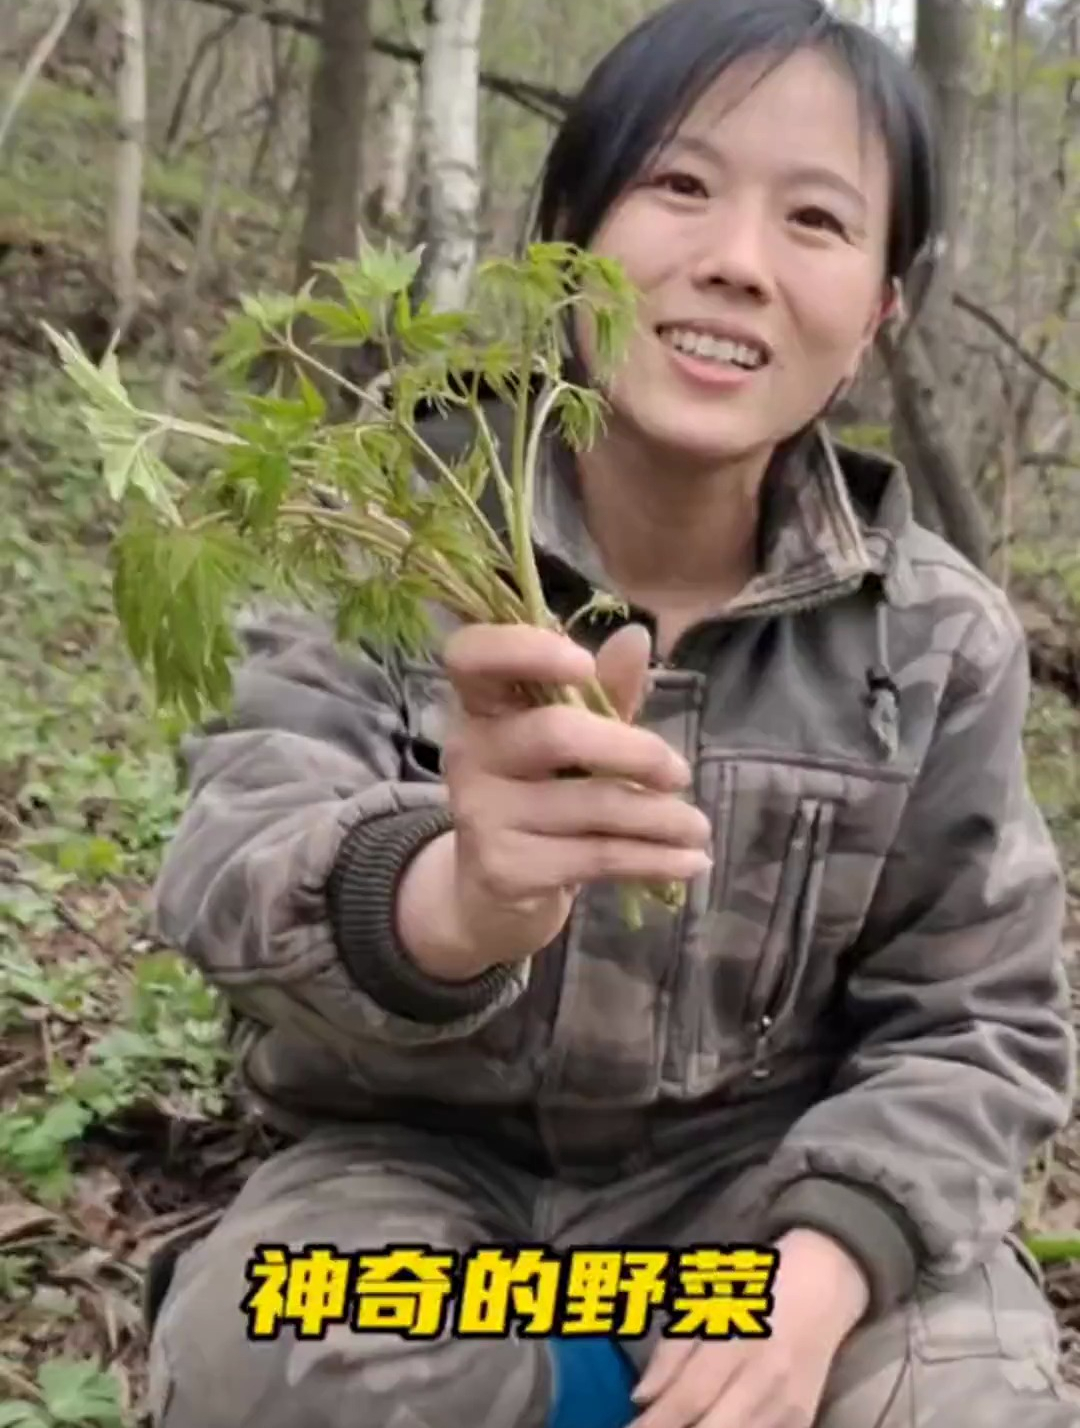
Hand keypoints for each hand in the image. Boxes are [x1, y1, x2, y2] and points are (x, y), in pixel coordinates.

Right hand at [396, 623, 711, 977]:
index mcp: (480, 704)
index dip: (525, 650)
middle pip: (557, 733)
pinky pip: (596, 856)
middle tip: (681, 774)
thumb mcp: (574, 742)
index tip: (585, 665)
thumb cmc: (542, 797)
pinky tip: (691, 861)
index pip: (472, 654)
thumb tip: (636, 636)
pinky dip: (654, 859)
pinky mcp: (502, 868)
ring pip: (591, 804)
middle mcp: (468, 751)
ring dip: (660, 817)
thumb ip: (604, 693)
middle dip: (635, 752)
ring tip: (699, 827)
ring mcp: (480, 811)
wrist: (495, 895)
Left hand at [630, 1230, 869, 1427]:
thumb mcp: (705, 1301)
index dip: (655, 1423)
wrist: (822, 1287)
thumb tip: (642, 1398)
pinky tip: (712, 1427)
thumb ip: (672, 1351)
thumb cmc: (753, 1286)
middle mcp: (765, 1378)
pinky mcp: (803, 1422)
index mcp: (735, 1340)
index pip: (689, 1396)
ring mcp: (787, 1406)